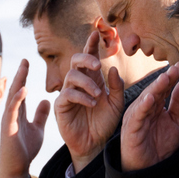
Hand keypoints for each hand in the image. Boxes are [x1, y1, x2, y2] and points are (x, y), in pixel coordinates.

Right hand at [0, 59, 50, 177]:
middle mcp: (12, 113)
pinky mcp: (8, 128)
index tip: (28, 62)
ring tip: (24, 68)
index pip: (21, 90)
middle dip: (20, 74)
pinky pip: (12, 110)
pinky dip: (17, 99)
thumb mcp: (37, 129)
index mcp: (18, 112)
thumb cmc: (25, 149)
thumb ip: (40, 115)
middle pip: (15, 89)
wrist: (18, 167)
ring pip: (12, 97)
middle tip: (25, 59)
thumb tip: (45, 100)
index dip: (24, 76)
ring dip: (18, 82)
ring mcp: (8, 119)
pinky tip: (24, 89)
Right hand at [54, 30, 124, 172]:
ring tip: (98, 95)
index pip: (89, 57)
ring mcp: (68, 93)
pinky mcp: (61, 106)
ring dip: (86, 83)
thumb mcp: (117, 104)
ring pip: (71, 76)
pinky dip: (81, 96)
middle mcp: (78, 83)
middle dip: (86, 58)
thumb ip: (117, 86)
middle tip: (98, 66)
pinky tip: (92, 103)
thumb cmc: (105, 123)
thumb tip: (112, 69)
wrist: (96, 144)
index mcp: (92, 79)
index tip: (96, 33)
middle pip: (75, 60)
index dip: (91, 44)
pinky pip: (67, 94)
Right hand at [120, 61, 178, 171]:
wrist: (150, 170)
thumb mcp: (175, 122)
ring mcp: (136, 118)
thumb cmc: (159, 147)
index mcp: (153, 105)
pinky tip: (150, 99)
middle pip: (154, 90)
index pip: (163, 88)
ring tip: (165, 78)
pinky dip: (143, 107)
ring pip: (145, 100)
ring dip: (155, 88)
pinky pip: (137, 116)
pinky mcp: (131, 129)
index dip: (171, 77)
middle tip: (174, 68)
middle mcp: (143, 108)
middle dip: (164, 79)